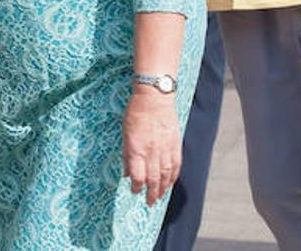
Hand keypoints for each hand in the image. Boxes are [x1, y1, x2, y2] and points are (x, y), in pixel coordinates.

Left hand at [122, 88, 180, 205]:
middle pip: (153, 179)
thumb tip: (126, 173)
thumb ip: (126, 155)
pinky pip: (176, 165)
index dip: (136, 187)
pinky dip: (173, 176)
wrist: (155, 98)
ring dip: (163, 188)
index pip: (137, 176)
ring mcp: (165, 149)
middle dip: (151, 193)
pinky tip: (170, 183)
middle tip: (150, 202)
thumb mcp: (125, 134)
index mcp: (137, 149)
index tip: (134, 191)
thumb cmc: (136, 113)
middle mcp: (152, 152)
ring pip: (166, 175)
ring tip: (160, 196)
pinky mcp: (175, 144)